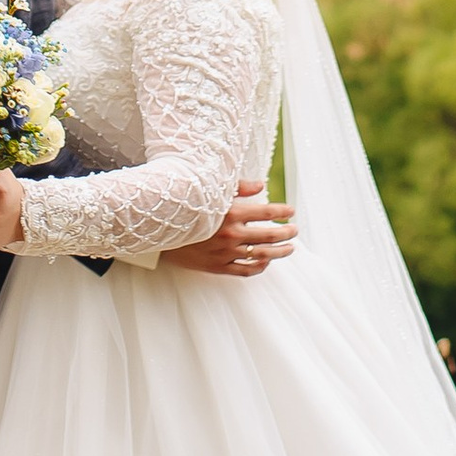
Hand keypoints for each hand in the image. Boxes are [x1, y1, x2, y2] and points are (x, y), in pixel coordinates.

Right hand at [159, 184, 295, 280]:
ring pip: (262, 255)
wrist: (160, 231)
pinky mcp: (218, 266)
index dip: (283, 211)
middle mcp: (231, 234)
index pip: (267, 211)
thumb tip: (261, 185)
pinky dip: (260, 267)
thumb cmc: (187, 208)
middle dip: (287, 233)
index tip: (291, 211)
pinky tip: (266, 262)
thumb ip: (238, 188)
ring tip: (290, 248)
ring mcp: (226, 253)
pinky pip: (246, 270)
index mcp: (231, 213)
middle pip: (270, 235)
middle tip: (295, 230)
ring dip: (280, 252)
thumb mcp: (211, 192)